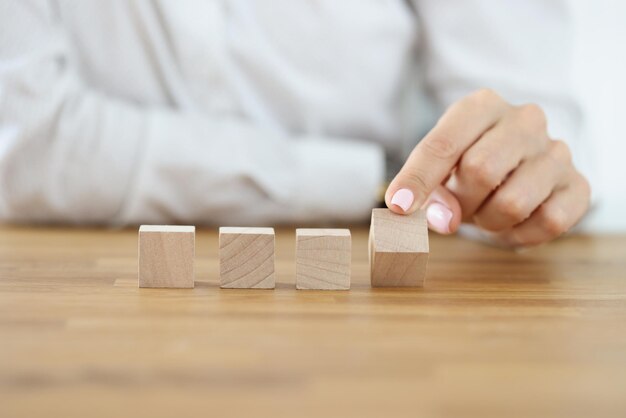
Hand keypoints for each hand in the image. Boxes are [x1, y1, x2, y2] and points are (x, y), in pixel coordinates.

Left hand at [385, 89, 590, 246]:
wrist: (517, 169)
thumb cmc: (468, 166)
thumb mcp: (439, 168)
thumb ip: (429, 188)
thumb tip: (442, 218)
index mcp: (482, 106)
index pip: (444, 143)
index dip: (418, 178)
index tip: (400, 207)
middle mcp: (525, 120)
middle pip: (480, 171)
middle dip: (459, 202)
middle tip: (456, 209)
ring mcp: (557, 151)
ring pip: (513, 202)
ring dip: (488, 221)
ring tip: (484, 212)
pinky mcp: (578, 185)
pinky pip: (547, 222)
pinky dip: (519, 235)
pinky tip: (510, 224)